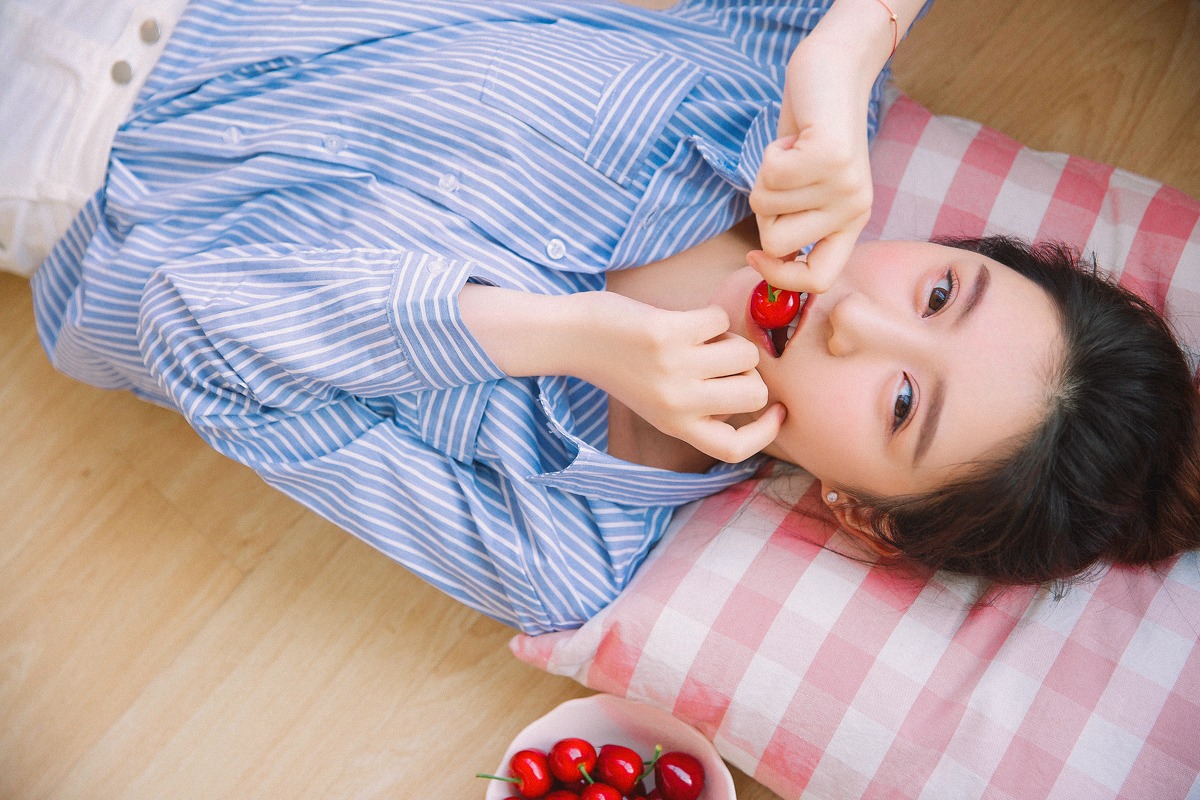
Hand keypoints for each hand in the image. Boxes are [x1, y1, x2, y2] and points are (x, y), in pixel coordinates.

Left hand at [574, 292, 784, 463]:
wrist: (574, 337)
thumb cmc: (623, 364)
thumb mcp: (658, 402)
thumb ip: (699, 406)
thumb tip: (756, 389)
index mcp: (676, 425)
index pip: (733, 450)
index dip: (766, 434)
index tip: (778, 412)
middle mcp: (677, 404)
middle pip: (754, 393)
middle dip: (750, 371)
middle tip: (723, 358)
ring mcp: (674, 369)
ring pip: (745, 353)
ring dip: (731, 338)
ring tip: (700, 337)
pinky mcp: (668, 334)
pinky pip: (720, 320)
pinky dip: (710, 315)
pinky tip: (685, 320)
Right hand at [749, 28, 876, 293]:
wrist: (833, 72)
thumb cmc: (810, 134)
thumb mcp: (805, 189)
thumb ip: (792, 225)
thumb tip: (766, 260)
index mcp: (851, 223)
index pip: (820, 280)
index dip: (779, 276)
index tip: (754, 255)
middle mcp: (854, 210)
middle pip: (778, 244)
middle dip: (765, 211)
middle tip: (785, 176)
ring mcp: (845, 185)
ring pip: (767, 207)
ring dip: (766, 175)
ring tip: (793, 151)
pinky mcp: (830, 158)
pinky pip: (770, 176)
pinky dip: (769, 155)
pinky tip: (793, 139)